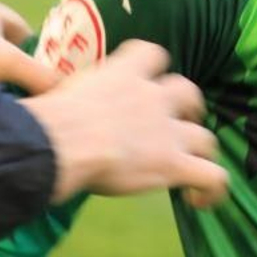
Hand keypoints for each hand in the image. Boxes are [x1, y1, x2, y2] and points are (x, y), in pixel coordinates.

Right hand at [18, 40, 228, 207]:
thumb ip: (71, 97)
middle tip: (179, 124)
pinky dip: (212, 189)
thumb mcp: (60, 95)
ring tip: (192, 167)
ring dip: (201, 151)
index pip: (153, 54)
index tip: (148, 82)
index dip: (155, 68)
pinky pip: (212, 176)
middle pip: (188, 92)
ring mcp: (168, 131)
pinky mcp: (174, 164)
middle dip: (189, 107)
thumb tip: (44, 107)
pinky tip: (198, 202)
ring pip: (205, 137)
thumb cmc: (47, 121)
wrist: (60, 143)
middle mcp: (153, 97)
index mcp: (124, 74)